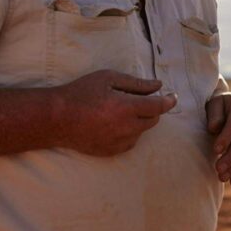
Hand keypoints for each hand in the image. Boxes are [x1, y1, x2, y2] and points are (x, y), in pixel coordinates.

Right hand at [55, 70, 176, 156]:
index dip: (168, 101)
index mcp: (126, 108)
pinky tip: (115, 123)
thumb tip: (158, 86)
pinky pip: (130, 142)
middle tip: (140, 99)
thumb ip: (136, 83)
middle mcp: (126, 128)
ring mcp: (119, 143)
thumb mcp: (108, 78)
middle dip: (152, 109)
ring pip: (142, 132)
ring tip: (121, 110)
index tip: (173, 96)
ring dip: (140, 120)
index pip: (158, 107)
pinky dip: (130, 132)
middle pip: (152, 120)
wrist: (57, 118)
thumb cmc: (81, 92)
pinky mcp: (111, 152)